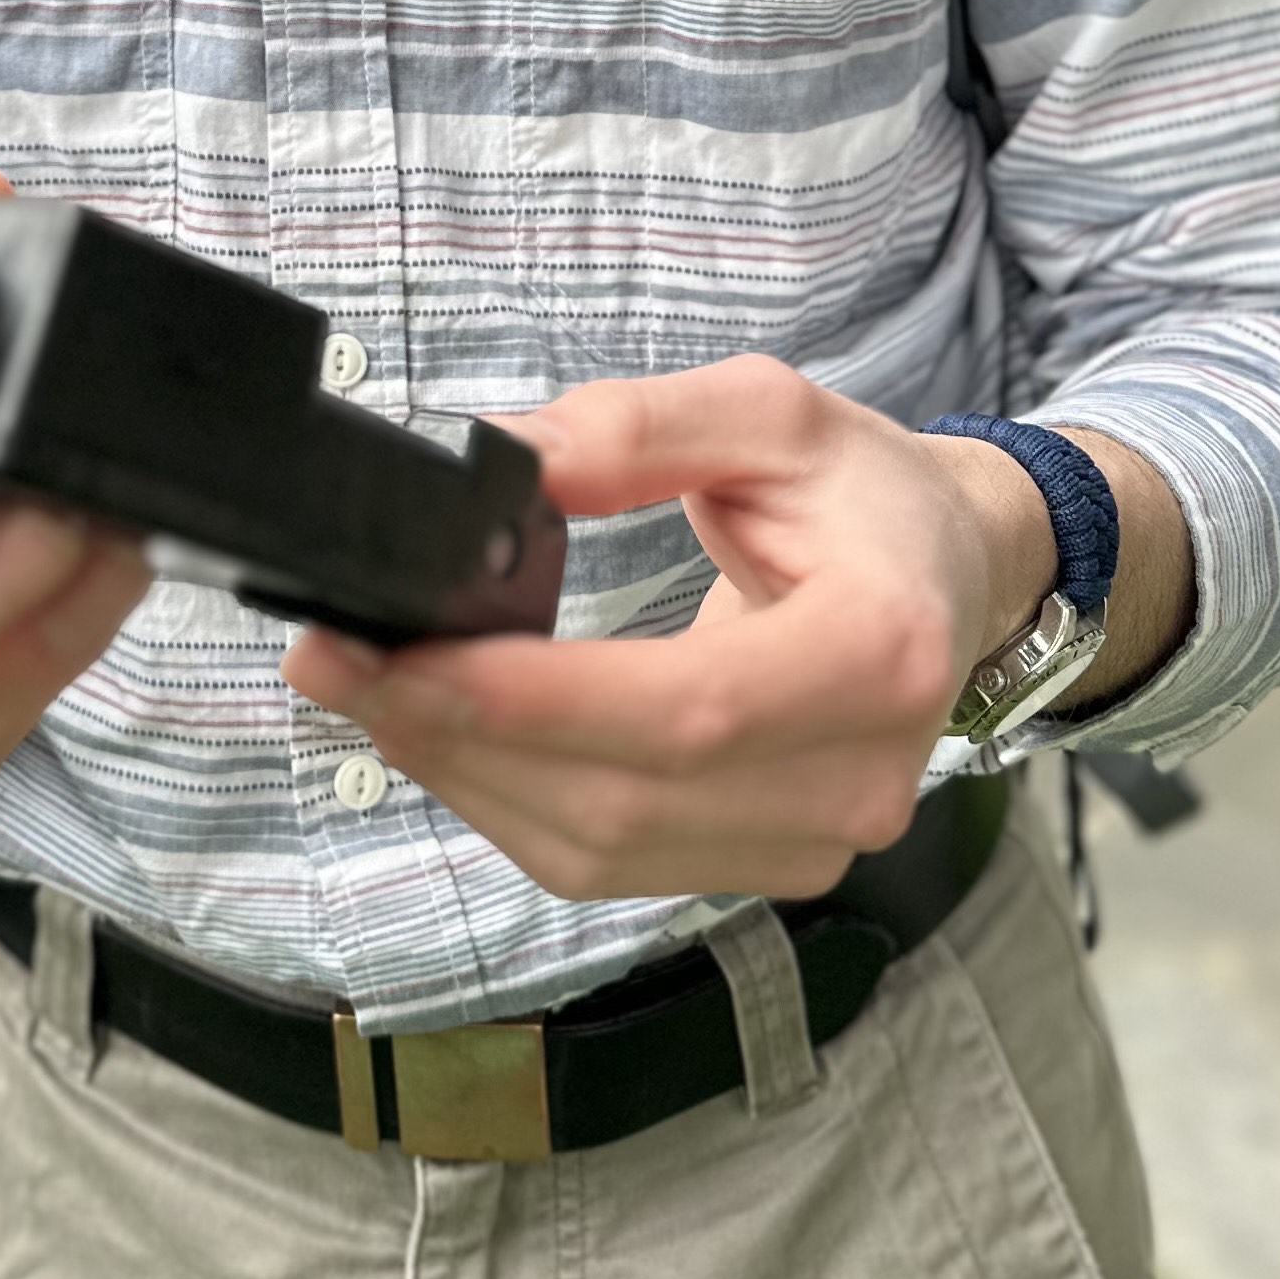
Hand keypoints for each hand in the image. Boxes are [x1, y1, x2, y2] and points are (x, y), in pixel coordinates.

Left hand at [279, 352, 1062, 904]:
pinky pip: (608, 860)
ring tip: (363, 688)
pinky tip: (443, 733)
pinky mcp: (766, 866)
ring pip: (597, 847)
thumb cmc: (864, 494)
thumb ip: (638, 429)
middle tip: (328, 659)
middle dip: (453, 735)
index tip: (399, 654)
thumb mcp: (771, 411)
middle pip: (620, 796)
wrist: (951, 578)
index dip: (531, 700)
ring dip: (461, 775)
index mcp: (879, 651)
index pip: (686, 708)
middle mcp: (858, 775)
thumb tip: (501, 462)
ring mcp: (815, 841)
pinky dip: (507, 800)